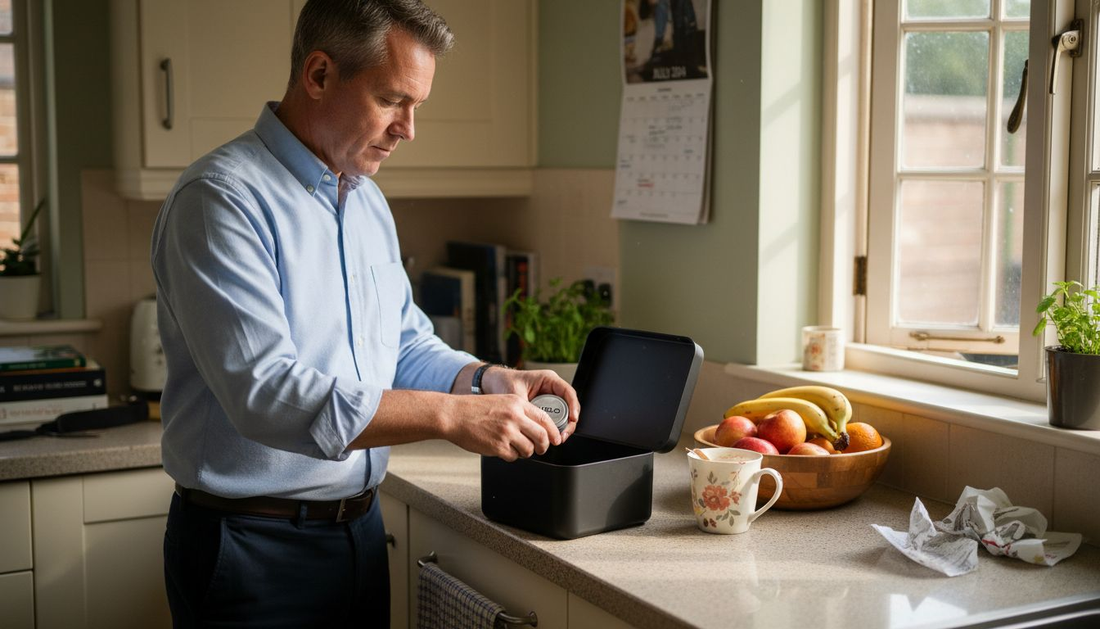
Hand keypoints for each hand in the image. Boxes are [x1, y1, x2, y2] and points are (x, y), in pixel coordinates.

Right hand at [443, 392, 561, 461]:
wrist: (454, 415)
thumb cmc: (474, 409)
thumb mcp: (502, 401)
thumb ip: (520, 411)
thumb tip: (537, 426)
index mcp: (517, 403)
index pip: (545, 418)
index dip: (553, 431)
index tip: (555, 438)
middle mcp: (514, 417)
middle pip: (542, 436)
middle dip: (544, 446)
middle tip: (541, 449)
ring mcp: (506, 432)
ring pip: (529, 449)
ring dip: (526, 452)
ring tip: (516, 448)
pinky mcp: (498, 446)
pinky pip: (513, 457)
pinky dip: (510, 456)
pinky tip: (502, 449)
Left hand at [482, 367, 580, 441]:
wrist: (494, 383)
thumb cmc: (504, 382)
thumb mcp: (515, 394)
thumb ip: (525, 408)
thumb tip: (533, 425)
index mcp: (548, 379)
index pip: (568, 392)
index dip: (574, 406)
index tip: (573, 419)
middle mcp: (551, 389)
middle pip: (569, 406)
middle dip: (569, 423)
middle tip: (562, 436)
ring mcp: (548, 398)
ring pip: (563, 414)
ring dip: (562, 428)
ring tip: (556, 439)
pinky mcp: (544, 408)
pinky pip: (553, 419)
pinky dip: (553, 429)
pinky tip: (548, 437)